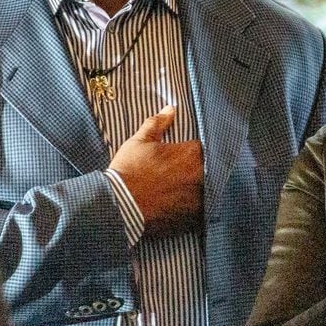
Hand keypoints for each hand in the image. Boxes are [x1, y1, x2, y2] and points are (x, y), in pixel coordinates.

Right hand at [109, 105, 203, 234]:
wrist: (120, 204)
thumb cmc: (129, 169)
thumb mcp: (140, 141)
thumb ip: (157, 123)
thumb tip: (170, 109)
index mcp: (191, 153)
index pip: (200, 149)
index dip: (189, 152)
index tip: (178, 156)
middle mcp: (201, 175)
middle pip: (205, 169)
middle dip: (193, 170)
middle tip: (175, 173)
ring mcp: (199, 197)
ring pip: (204, 189)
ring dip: (193, 188)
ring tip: (174, 190)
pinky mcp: (193, 216)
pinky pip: (199, 209)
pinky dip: (191, 207)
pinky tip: (176, 204)